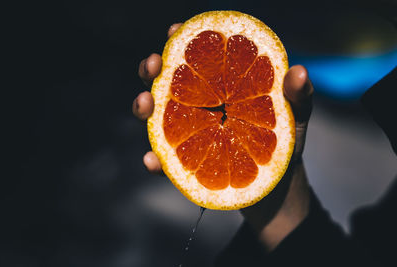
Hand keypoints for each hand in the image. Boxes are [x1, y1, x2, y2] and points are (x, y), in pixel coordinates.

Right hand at [133, 23, 313, 250]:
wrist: (276, 186)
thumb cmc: (284, 142)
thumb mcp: (296, 116)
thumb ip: (299, 95)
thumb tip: (298, 71)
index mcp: (223, 85)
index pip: (199, 56)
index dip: (183, 39)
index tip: (175, 29)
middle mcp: (201, 105)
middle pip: (168, 80)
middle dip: (154, 67)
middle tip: (155, 64)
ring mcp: (190, 133)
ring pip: (156, 114)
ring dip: (143, 106)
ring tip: (145, 105)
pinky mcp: (186, 162)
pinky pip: (165, 159)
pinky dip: (155, 159)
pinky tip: (153, 160)